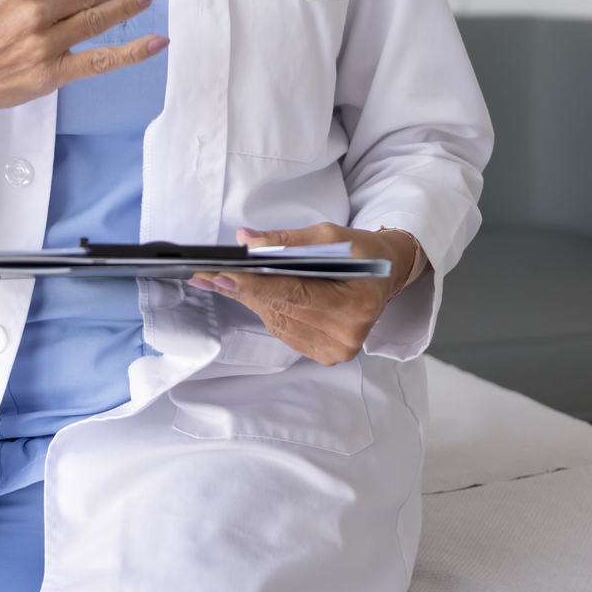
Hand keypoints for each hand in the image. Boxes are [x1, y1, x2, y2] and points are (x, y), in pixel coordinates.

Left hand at [190, 223, 423, 365]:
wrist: (385, 275)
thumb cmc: (361, 252)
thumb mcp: (329, 235)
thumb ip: (287, 241)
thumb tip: (247, 241)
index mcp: (355, 303)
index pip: (295, 293)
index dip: (255, 284)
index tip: (221, 275)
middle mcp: (347, 333)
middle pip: (282, 308)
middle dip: (243, 289)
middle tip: (206, 273)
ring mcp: (336, 349)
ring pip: (277, 321)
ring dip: (252, 299)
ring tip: (226, 280)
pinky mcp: (326, 356)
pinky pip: (284, 331)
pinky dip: (268, 310)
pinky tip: (258, 294)